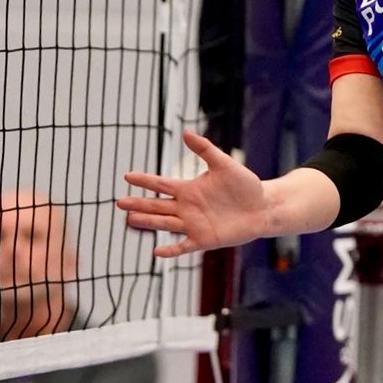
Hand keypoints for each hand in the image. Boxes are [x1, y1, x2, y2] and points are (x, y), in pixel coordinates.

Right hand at [118, 128, 268, 258]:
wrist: (263, 207)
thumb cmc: (245, 185)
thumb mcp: (224, 164)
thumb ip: (205, 149)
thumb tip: (185, 132)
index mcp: (189, 188)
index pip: (161, 185)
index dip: (145, 181)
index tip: (127, 176)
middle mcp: (187, 207)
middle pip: (157, 205)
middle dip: (139, 203)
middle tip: (119, 203)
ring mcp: (193, 224)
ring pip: (164, 223)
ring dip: (147, 222)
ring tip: (129, 219)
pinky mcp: (204, 239)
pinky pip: (183, 246)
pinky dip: (170, 249)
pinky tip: (156, 250)